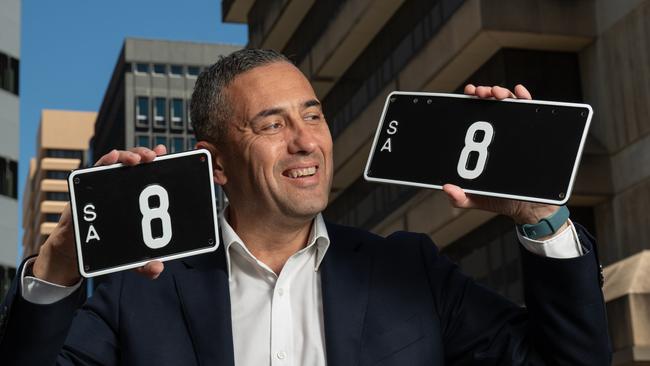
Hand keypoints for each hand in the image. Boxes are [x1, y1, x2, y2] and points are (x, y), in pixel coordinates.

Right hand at [32, 145, 167, 285]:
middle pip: (139, 164)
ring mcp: (106, 185)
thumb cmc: (107, 246)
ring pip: (119, 162)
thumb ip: (144, 264)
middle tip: (156, 158)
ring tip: (139, 159)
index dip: (161, 164)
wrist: (76, 251)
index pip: (152, 176)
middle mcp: (124, 187)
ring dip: (129, 155)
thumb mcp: (130, 257)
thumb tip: (157, 268)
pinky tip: (113, 157)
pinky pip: (96, 170)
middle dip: (148, 156)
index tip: (167, 156)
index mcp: (138, 198)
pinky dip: (106, 160)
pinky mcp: (89, 188)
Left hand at [442, 85, 565, 232]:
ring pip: (508, 106)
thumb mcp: (476, 199)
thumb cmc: (501, 199)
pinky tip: (518, 92)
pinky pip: (531, 112)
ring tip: (496, 93)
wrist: (530, 207)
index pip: (473, 120)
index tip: (465, 96)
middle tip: (479, 93)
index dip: (469, 105)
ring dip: (502, 93)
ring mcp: (515, 134)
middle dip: (484, 94)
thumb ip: (459, 197)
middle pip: (490, 108)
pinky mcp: (534, 135)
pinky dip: (525, 98)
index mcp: (482, 146)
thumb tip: (446, 187)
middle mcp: (498, 136)